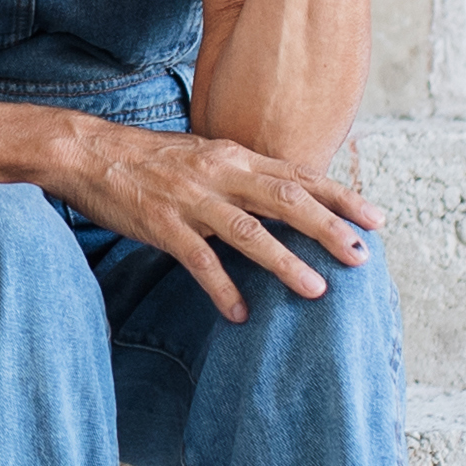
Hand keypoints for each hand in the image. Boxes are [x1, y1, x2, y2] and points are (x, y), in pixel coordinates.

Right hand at [44, 122, 386, 323]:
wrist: (88, 151)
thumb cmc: (148, 158)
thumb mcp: (204, 155)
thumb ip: (242, 173)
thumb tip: (284, 194)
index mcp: (234, 155)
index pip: (299, 175)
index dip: (341, 196)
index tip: (377, 217)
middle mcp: (220, 173)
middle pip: (286, 200)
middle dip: (328, 228)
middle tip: (361, 256)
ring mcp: (191, 199)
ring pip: (249, 232)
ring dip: (286, 262)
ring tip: (317, 290)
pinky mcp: (162, 225)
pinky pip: (199, 261)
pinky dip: (221, 288)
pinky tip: (240, 313)